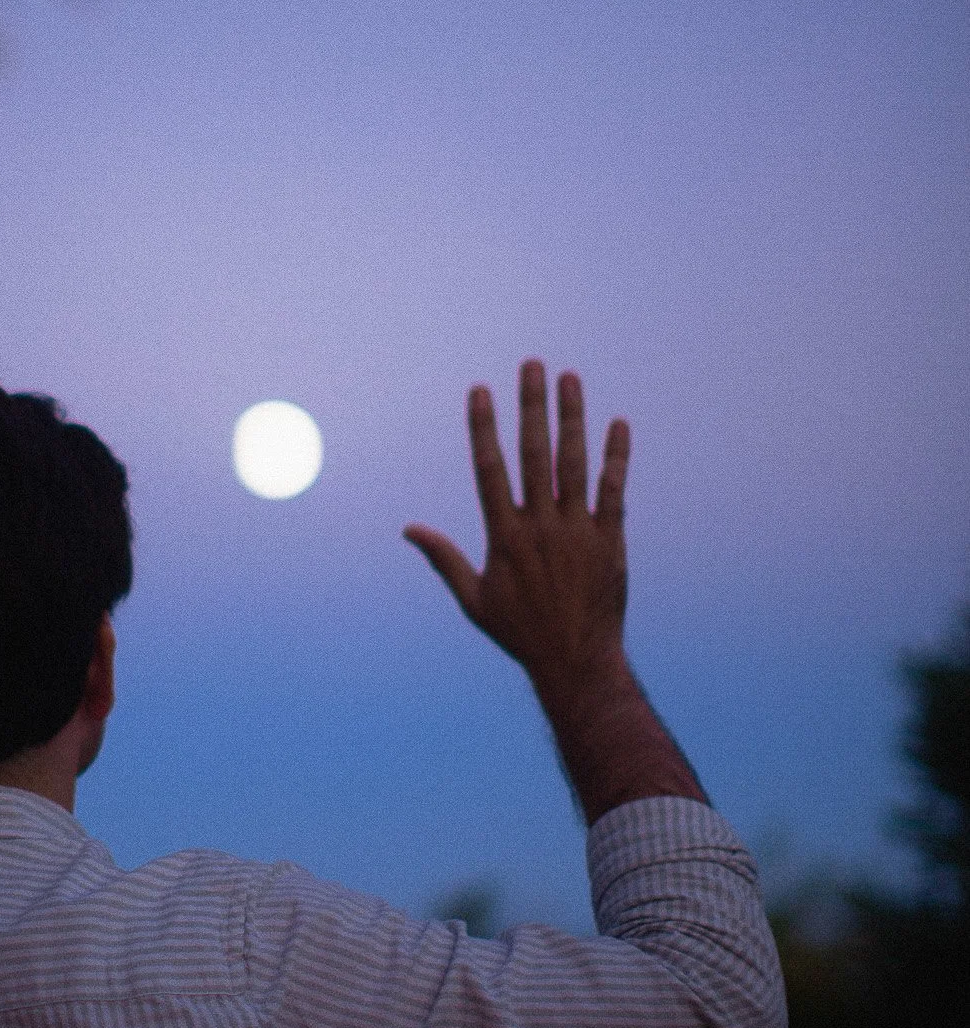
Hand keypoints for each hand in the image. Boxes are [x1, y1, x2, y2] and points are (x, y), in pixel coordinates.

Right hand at [406, 362, 704, 821]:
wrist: (576, 662)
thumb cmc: (520, 633)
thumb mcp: (474, 599)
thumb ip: (444, 558)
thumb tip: (409, 530)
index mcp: (505, 537)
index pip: (490, 469)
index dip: (484, 427)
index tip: (480, 390)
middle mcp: (540, 527)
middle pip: (534, 454)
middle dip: (531, 406)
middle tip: (531, 365)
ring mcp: (577, 531)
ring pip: (574, 463)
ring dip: (572, 418)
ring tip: (570, 378)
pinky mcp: (609, 541)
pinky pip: (614, 491)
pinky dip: (616, 457)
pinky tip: (618, 425)